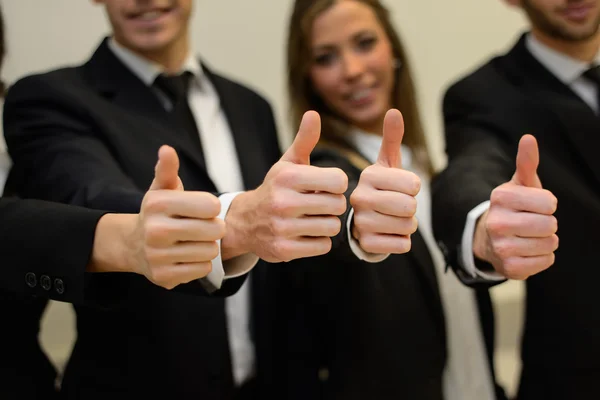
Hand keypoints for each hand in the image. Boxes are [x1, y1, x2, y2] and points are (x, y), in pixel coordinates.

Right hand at [130, 145, 225, 288]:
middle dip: (215, 228)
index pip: (212, 206)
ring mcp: (158, 256)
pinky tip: (187, 256)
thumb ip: (168, 169)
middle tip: (203, 228)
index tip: (202, 209)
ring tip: (194, 242)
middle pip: (215, 230)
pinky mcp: (164, 277)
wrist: (133, 246)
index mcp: (158, 204)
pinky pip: (203, 269)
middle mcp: (155, 230)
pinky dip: (200, 263)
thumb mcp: (162, 188)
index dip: (211, 208)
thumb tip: (167, 150)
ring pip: (211, 251)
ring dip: (208, 247)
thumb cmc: (158, 213)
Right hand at [222, 111, 347, 261]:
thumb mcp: (287, 163)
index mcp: (288, 177)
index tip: (327, 186)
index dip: (337, 184)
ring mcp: (282, 227)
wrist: (245, 222)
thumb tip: (313, 114)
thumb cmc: (275, 189)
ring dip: (327, 224)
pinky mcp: (284, 250)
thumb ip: (304, 140)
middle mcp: (283, 201)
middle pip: (337, 205)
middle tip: (322, 204)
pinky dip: (320, 241)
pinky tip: (308, 234)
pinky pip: (322, 246)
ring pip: (332, 227)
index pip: (339, 181)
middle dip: (333, 205)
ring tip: (315, 218)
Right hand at [349, 109, 420, 253]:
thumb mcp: (383, 165)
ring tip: (390, 220)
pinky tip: (386, 234)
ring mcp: (360, 223)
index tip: (399, 188)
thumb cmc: (377, 190)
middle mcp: (359, 198)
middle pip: (411, 207)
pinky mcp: (364, 244)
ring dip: (406, 226)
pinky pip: (402, 244)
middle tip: (396, 207)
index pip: (413, 184)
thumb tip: (394, 111)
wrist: (358, 223)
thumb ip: (391, 139)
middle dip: (411, 208)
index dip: (413, 188)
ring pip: (408, 227)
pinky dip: (400, 241)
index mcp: (368, 176)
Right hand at [473, 135, 557, 279]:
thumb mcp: (519, 185)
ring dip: (546, 241)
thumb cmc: (512, 208)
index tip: (533, 205)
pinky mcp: (510, 268)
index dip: (547, 204)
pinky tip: (528, 251)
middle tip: (532, 223)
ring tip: (529, 237)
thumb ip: (527, 163)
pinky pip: (546, 261)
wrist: (488, 239)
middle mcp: (496, 223)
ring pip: (550, 243)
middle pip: (550, 224)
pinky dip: (543, 257)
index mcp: (500, 198)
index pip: (549, 202)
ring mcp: (502, 247)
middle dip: (548, 224)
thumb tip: (529, 138)